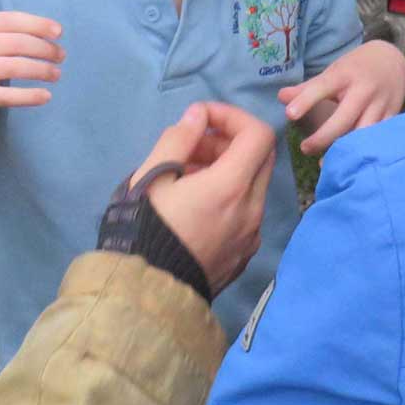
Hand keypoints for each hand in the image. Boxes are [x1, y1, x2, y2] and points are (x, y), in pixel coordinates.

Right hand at [0, 11, 63, 130]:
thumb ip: (4, 35)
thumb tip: (49, 33)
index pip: (10, 20)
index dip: (38, 24)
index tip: (59, 32)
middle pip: (17, 43)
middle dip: (45, 49)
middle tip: (61, 57)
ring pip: (15, 67)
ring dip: (42, 70)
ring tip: (56, 75)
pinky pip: (6, 95)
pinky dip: (30, 96)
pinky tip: (46, 96)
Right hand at [130, 102, 276, 297]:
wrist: (146, 289)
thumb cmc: (144, 226)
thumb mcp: (150, 176)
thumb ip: (177, 139)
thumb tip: (198, 116)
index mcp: (230, 186)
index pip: (257, 134)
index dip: (232, 116)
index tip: (201, 118)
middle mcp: (252, 209)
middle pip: (260, 157)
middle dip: (228, 141)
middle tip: (191, 146)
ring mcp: (252, 234)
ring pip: (253, 185)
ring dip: (226, 169)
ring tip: (184, 176)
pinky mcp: (244, 252)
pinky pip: (246, 211)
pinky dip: (228, 195)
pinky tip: (194, 206)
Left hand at [277, 39, 404, 155]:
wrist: (392, 60)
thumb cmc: (353, 69)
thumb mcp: (331, 72)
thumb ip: (307, 88)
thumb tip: (280, 97)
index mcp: (343, 76)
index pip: (321, 88)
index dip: (305, 101)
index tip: (289, 115)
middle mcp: (364, 90)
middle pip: (344, 118)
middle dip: (323, 137)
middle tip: (305, 149)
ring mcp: (381, 104)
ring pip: (363, 132)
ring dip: (345, 149)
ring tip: (325, 164)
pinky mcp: (393, 115)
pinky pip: (378, 137)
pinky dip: (364, 150)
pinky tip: (350, 163)